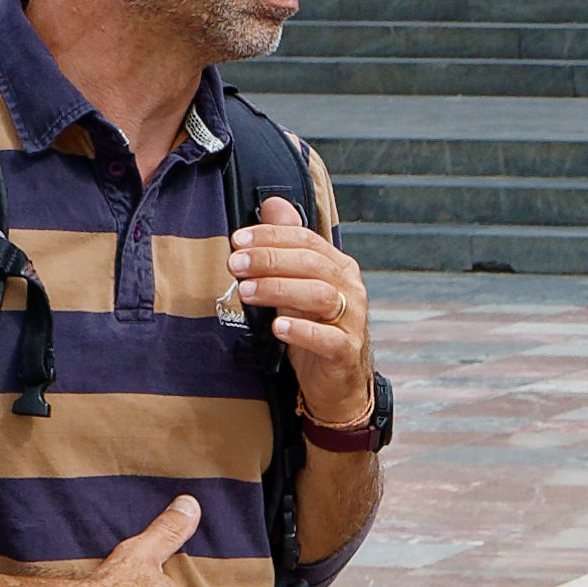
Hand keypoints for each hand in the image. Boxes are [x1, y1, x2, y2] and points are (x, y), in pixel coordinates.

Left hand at [233, 198, 373, 423]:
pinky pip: (329, 338)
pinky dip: (302, 331)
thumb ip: (287, 246)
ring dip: (280, 290)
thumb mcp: (297, 285)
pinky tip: (277, 327)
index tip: (238, 240)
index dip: (272, 236)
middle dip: (269, 260)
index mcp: (338, 267)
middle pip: (311, 264)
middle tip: (235, 264)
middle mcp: (350, 289)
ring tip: (247, 291)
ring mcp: (352, 320)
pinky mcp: (347, 351)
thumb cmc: (314, 329)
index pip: (306, 240)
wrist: (337, 383)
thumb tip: (273, 204)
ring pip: (319, 296)